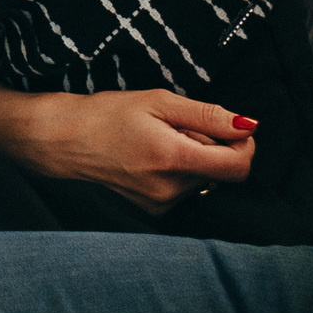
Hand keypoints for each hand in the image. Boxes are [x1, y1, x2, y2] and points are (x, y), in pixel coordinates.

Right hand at [0, 88, 257, 212]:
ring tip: (157, 140)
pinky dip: (178, 171)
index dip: (244, 145)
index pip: (238, 167)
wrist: (64, 140)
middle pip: (221, 172)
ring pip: (203, 180)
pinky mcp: (154, 211)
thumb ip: (207, 114)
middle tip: (176, 126)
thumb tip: (248, 125)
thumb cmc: (107, 113)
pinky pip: (184, 189)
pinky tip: (150, 157)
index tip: (229, 127)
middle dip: (211, 146)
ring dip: (193, 158)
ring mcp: (162, 204)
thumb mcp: (157, 101)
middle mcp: (171, 189)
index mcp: (174, 158)